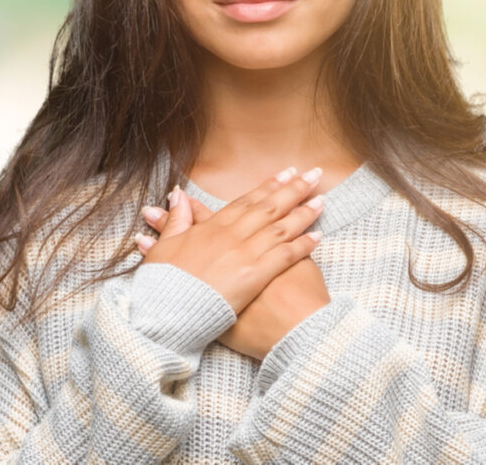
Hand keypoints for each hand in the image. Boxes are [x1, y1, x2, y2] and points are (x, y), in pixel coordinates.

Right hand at [137, 171, 330, 359]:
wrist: (166, 313)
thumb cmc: (163, 285)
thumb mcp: (163, 248)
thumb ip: (175, 221)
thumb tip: (178, 196)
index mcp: (212, 228)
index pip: (246, 202)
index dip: (267, 187)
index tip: (286, 174)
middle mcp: (232, 236)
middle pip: (269, 208)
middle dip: (293, 189)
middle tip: (313, 175)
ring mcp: (245, 254)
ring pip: (281, 228)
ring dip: (303, 213)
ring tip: (322, 200)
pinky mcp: (255, 276)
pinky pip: (285, 256)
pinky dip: (302, 245)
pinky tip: (318, 237)